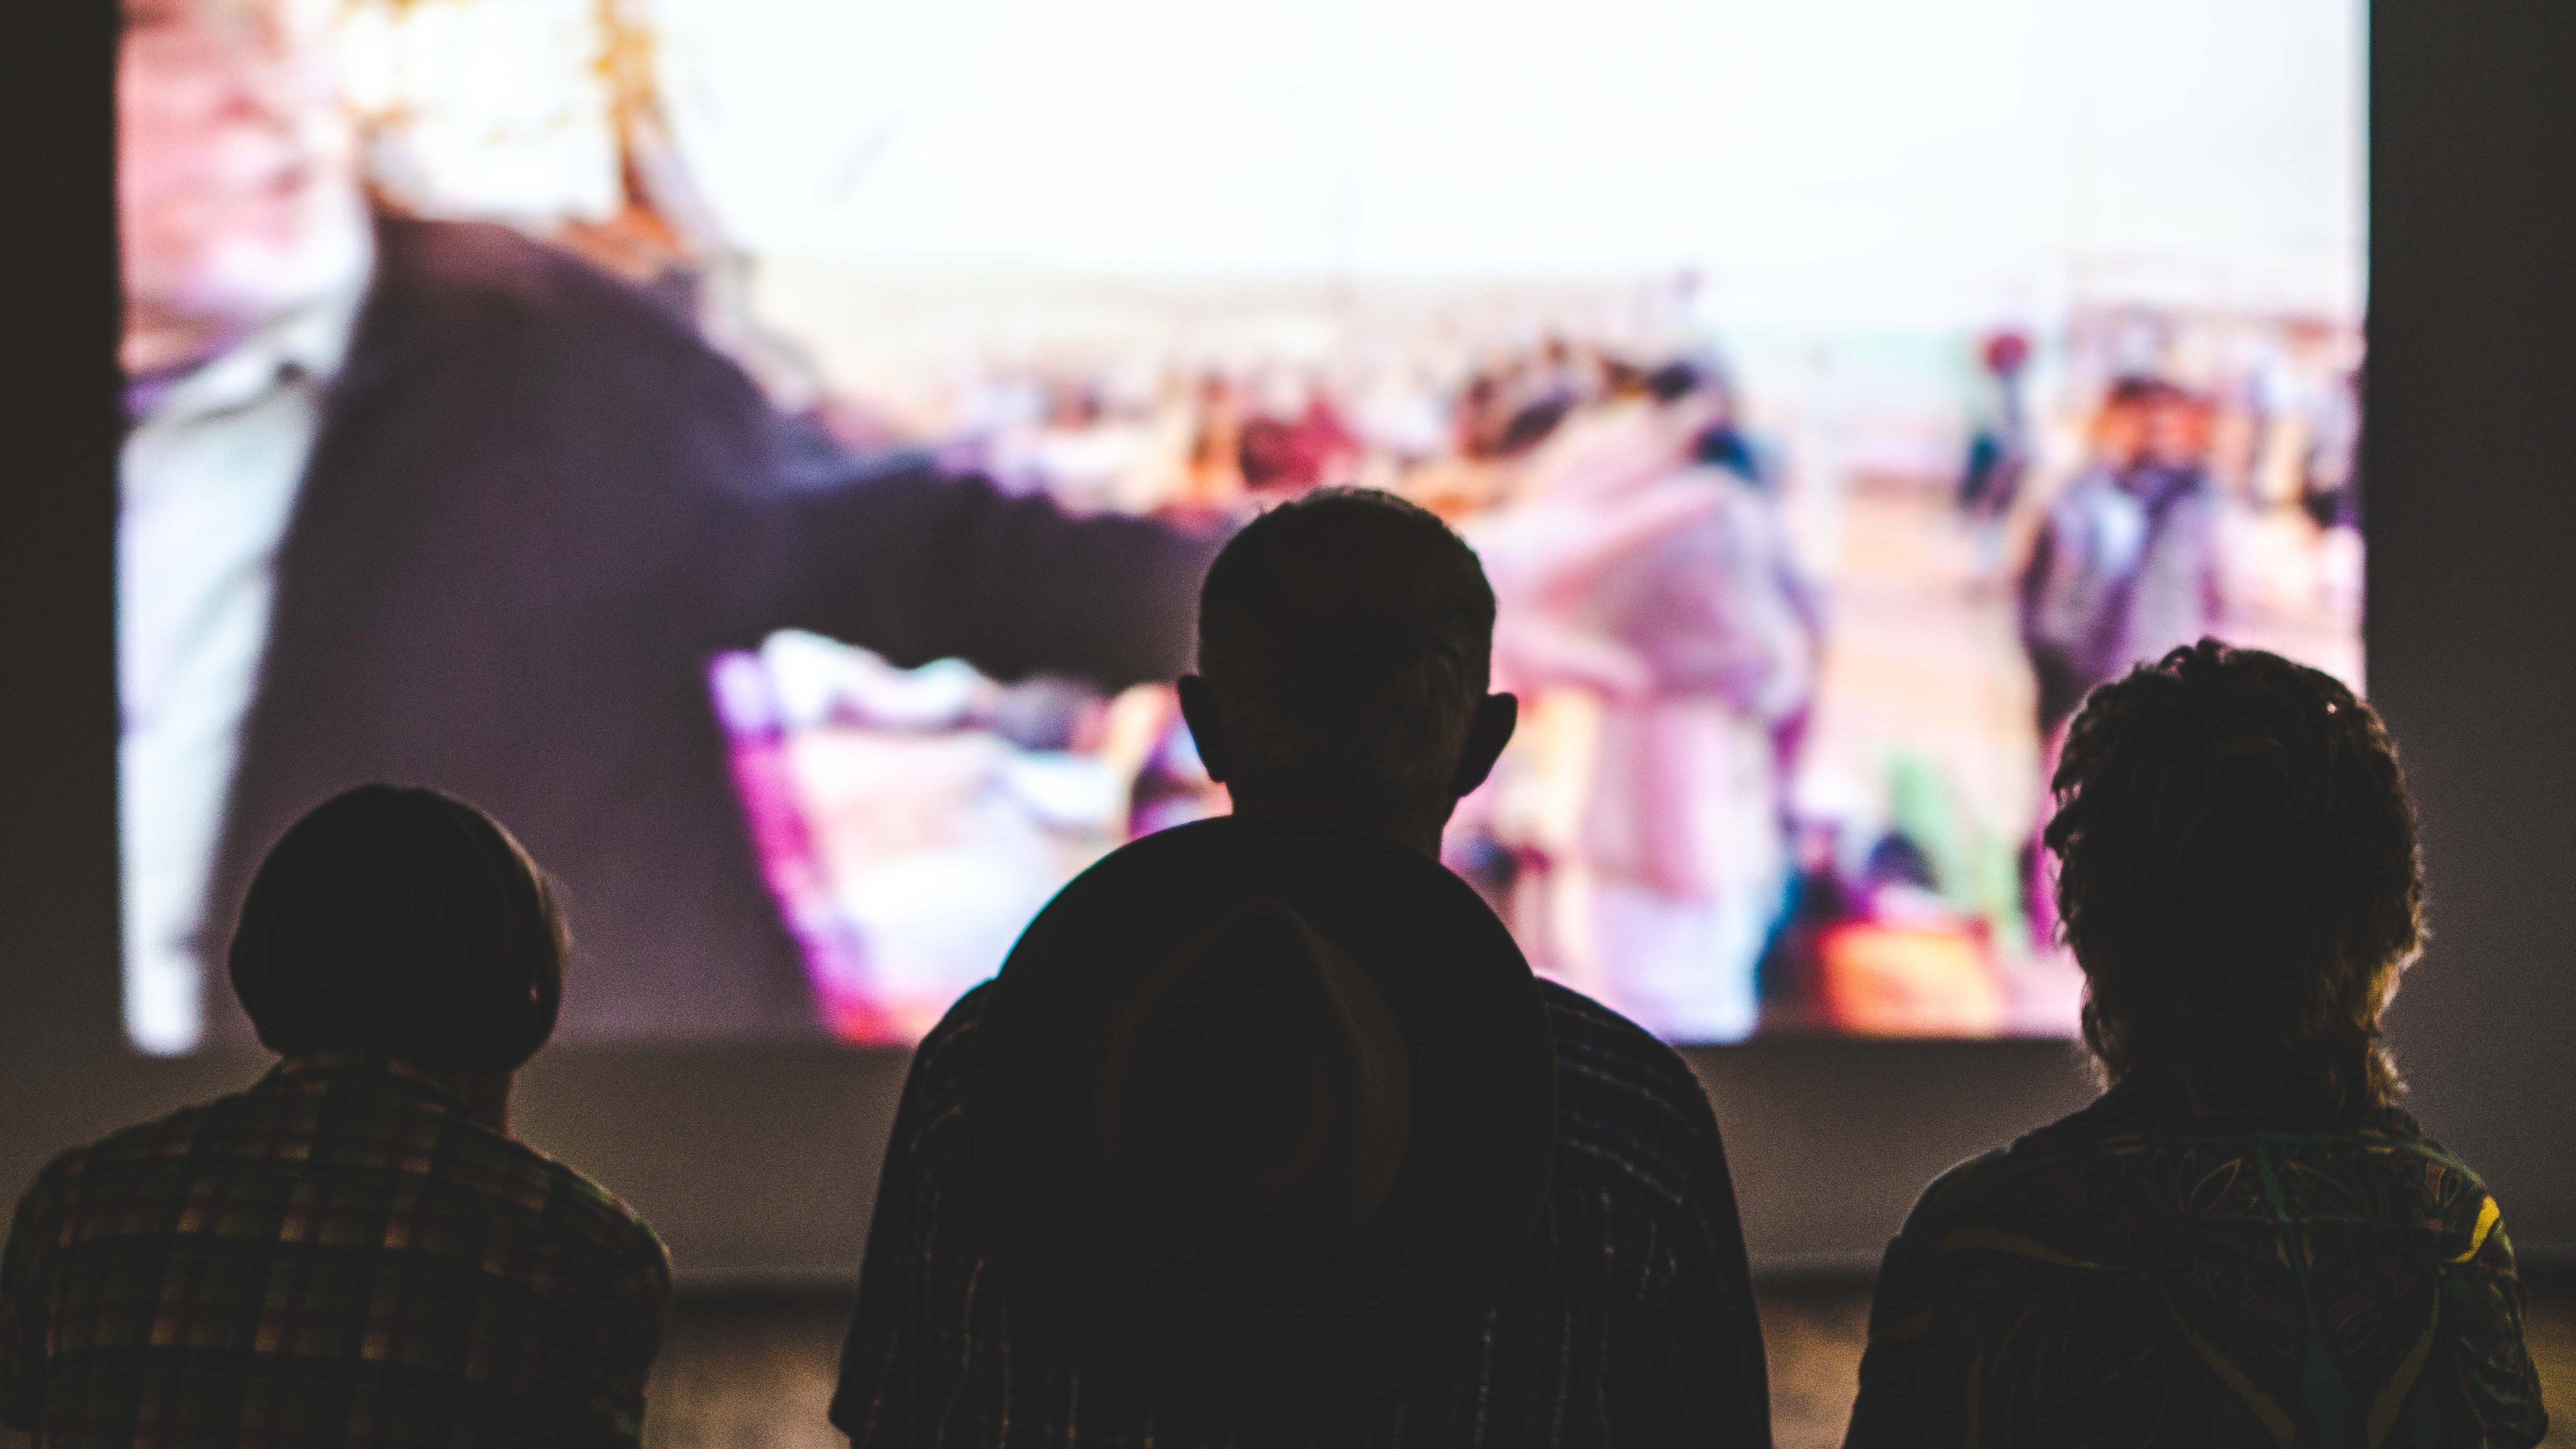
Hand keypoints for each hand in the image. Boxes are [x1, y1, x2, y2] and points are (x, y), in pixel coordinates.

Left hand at [1460, 400, 1723, 697]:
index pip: (1637, 522)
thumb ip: (1590, 671)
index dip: (1680, 507)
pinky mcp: (1523, 516)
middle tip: (1706, 415)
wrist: (1422, 593)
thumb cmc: (1479, 633)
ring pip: (1596, 463)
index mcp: (1571, 548)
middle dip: (1667, 444)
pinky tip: (1602, 449)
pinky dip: (1596, 457)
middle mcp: (1559, 518)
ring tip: (1662, 420)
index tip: (1724, 492)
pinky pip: (1570, 474)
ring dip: (1632, 441)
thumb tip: (1644, 688)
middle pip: (1623, 472)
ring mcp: (1540, 511)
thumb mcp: (1535, 661)